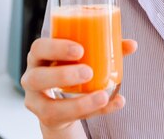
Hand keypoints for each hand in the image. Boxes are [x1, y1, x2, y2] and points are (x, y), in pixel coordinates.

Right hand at [21, 37, 137, 134]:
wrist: (59, 97)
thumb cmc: (70, 67)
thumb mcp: (82, 55)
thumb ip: (105, 48)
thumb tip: (132, 45)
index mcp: (39, 56)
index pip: (39, 48)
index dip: (56, 48)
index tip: (80, 49)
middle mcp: (32, 78)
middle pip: (36, 78)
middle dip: (62, 75)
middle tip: (88, 72)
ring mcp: (37, 102)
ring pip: (50, 107)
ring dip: (78, 103)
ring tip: (102, 96)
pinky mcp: (48, 118)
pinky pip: (69, 119)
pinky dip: (94, 112)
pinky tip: (114, 104)